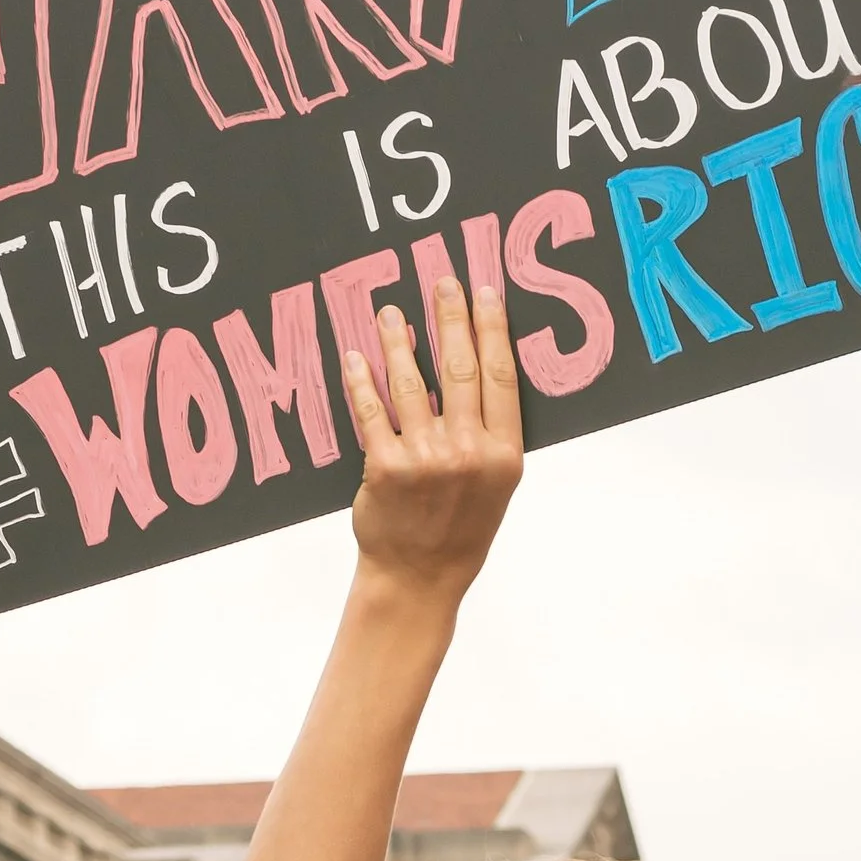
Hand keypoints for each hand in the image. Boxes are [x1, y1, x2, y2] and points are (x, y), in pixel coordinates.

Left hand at [345, 275, 522, 600]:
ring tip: (389, 312)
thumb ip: (491, 431)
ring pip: (411, 383)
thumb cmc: (460, 530)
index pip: (501, 375)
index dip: (492, 327)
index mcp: (504, 454)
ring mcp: (426, 459)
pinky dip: (362, 380)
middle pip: (460, 368)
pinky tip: (356, 356)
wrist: (419, 578)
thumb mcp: (496, 484)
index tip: (483, 290)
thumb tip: (481, 367)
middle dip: (450, 318)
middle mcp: (468, 452)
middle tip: (440, 281)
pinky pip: (372, 411)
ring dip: (399, 341)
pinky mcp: (385, 467)